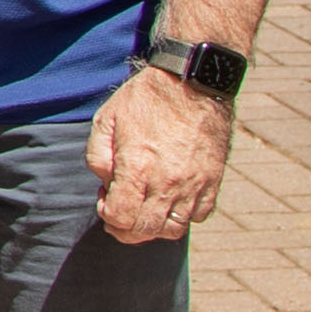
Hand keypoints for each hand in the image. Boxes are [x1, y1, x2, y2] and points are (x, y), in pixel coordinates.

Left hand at [84, 59, 233, 245]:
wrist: (193, 80)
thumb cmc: (146, 98)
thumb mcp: (106, 119)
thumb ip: (97, 157)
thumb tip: (106, 184)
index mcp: (137, 168)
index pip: (120, 218)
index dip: (107, 216)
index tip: (105, 199)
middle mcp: (166, 182)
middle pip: (145, 231)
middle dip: (126, 230)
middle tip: (121, 212)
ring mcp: (193, 184)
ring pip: (173, 229)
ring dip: (154, 227)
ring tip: (146, 208)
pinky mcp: (213, 181)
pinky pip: (199, 215)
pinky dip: (184, 216)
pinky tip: (172, 199)